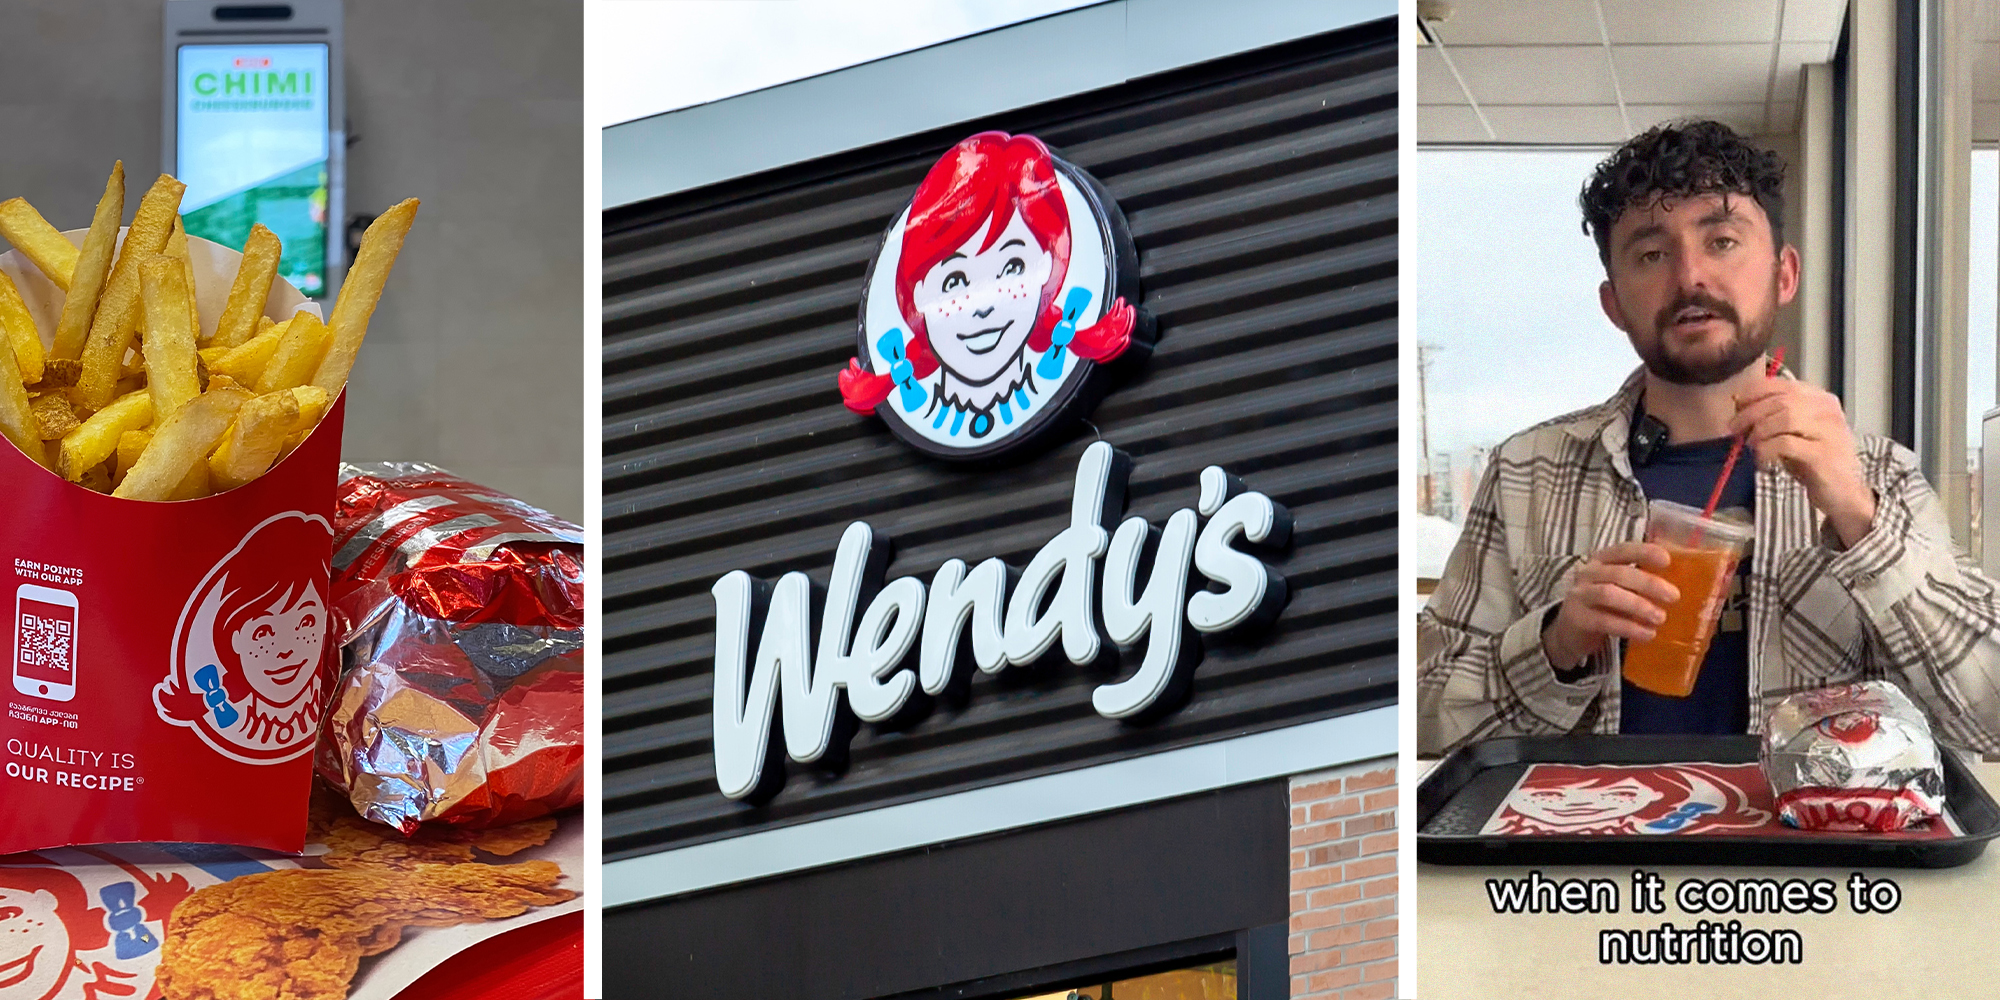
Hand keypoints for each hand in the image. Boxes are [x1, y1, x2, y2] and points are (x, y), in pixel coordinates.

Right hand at [1542, 542, 1679, 670]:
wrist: (1570, 632)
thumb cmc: (1603, 606)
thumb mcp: (1619, 589)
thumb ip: (1640, 583)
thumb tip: (1679, 585)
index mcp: (1600, 561)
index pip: (1622, 550)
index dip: (1644, 552)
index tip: (1667, 560)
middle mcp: (1587, 574)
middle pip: (1618, 573)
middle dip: (1648, 583)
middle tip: (1673, 596)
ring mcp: (1580, 596)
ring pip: (1609, 594)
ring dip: (1638, 605)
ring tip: (1661, 618)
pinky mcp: (1577, 619)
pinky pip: (1604, 621)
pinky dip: (1629, 627)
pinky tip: (1647, 634)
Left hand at [1729, 377, 1875, 545]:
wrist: (1843, 493)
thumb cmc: (1813, 462)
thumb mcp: (1793, 433)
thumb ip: (1773, 416)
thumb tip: (1739, 404)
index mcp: (1820, 400)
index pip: (1782, 384)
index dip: (1754, 392)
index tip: (1736, 404)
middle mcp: (1828, 411)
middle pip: (1781, 400)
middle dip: (1751, 413)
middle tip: (1735, 428)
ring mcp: (1829, 432)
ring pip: (1785, 418)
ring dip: (1759, 431)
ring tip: (1752, 445)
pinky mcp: (1823, 455)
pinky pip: (1786, 444)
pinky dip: (1766, 450)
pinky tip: (1763, 461)